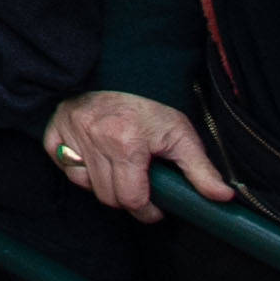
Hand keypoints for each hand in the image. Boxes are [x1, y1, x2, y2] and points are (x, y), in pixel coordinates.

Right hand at [46, 89, 234, 215]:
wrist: (120, 71)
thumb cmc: (151, 105)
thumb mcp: (181, 135)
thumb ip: (201, 171)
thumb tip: (224, 198)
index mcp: (126, 144)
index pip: (131, 199)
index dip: (147, 209)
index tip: (155, 206)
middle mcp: (95, 139)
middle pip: (108, 197)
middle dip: (127, 198)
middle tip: (140, 186)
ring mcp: (71, 135)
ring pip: (85, 185)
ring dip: (104, 184)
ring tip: (120, 170)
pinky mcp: (55, 131)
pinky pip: (63, 165)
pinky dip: (77, 168)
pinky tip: (94, 159)